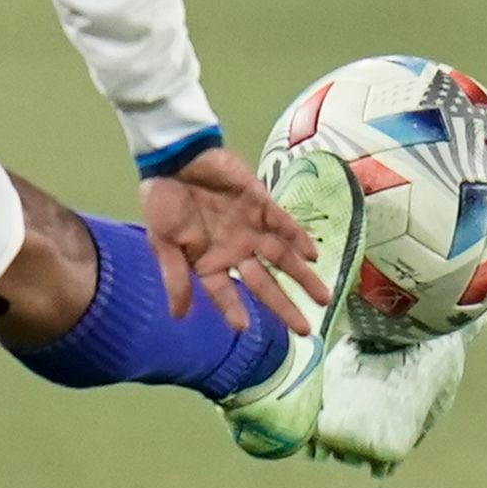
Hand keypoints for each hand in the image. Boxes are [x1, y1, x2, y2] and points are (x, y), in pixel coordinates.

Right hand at [143, 146, 330, 336]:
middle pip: (264, 283)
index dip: (233, 310)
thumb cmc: (164, 200)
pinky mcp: (262, 205)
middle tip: (305, 330)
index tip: (243, 328)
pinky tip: (313, 256)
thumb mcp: (162, 241)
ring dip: (302, 278)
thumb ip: (175, 277)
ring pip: (282, 259)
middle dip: (284, 306)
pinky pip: (285, 226)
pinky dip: (299, 240)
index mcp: (208, 262)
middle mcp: (235, 250)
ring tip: (323, 299)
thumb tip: (178, 316)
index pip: (225, 293)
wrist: (176, 157)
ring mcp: (251, 228)